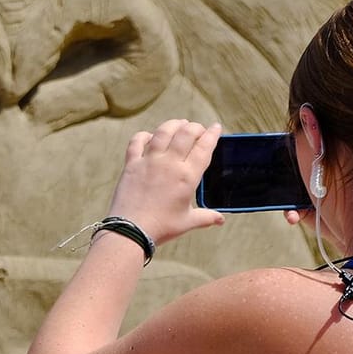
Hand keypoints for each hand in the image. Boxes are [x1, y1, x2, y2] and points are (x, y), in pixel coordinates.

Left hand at [105, 120, 225, 248]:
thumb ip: (206, 217)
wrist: (131, 229)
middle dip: (194, 127)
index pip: (204, 148)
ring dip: (173, 125)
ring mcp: (149, 161)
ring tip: (179, 124)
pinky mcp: (131, 164)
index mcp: (187, 176)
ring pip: (162, 133)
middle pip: (185, 134)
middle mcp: (169, 164)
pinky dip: (144, 135)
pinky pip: (137, 142)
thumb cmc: (162, 226)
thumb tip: (221, 220)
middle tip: (198, 128)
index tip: (216, 127)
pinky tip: (149, 136)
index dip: (211, 135)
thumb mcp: (188, 222)